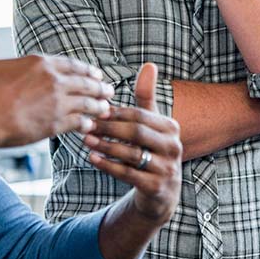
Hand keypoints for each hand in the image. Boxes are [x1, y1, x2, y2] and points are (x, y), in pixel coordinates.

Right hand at [0, 9, 113, 148]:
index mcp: (39, 63)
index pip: (73, 64)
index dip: (87, 70)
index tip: (96, 74)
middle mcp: (52, 80)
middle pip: (86, 82)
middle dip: (100, 87)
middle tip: (109, 90)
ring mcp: (56, 103)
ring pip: (87, 103)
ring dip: (98, 106)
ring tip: (105, 109)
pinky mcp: (54, 124)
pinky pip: (79, 122)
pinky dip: (87, 124)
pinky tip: (89, 125)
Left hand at [83, 63, 181, 223]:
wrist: (160, 193)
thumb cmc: (151, 151)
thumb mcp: (151, 125)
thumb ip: (147, 97)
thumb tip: (149, 65)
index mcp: (171, 128)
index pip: (139, 115)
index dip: (116, 112)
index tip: (94, 109)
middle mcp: (173, 147)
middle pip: (136, 132)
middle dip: (109, 128)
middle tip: (86, 123)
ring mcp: (167, 169)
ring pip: (132, 154)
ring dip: (106, 146)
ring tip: (86, 139)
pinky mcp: (156, 187)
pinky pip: (129, 174)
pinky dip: (108, 166)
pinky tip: (92, 158)